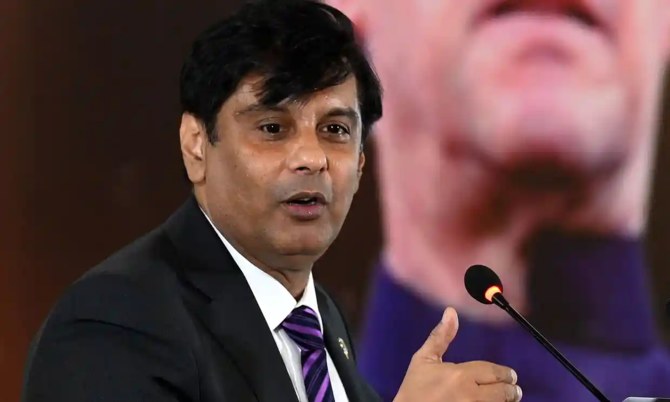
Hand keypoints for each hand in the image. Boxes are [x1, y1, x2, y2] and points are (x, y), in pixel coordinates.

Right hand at [394, 307, 521, 401]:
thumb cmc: (413, 390)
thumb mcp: (423, 360)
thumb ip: (441, 336)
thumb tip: (451, 312)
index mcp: (460, 375)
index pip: (494, 373)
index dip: (506, 374)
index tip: (511, 376)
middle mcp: (469, 395)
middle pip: (503, 393)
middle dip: (511, 390)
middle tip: (514, 390)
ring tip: (507, 400)